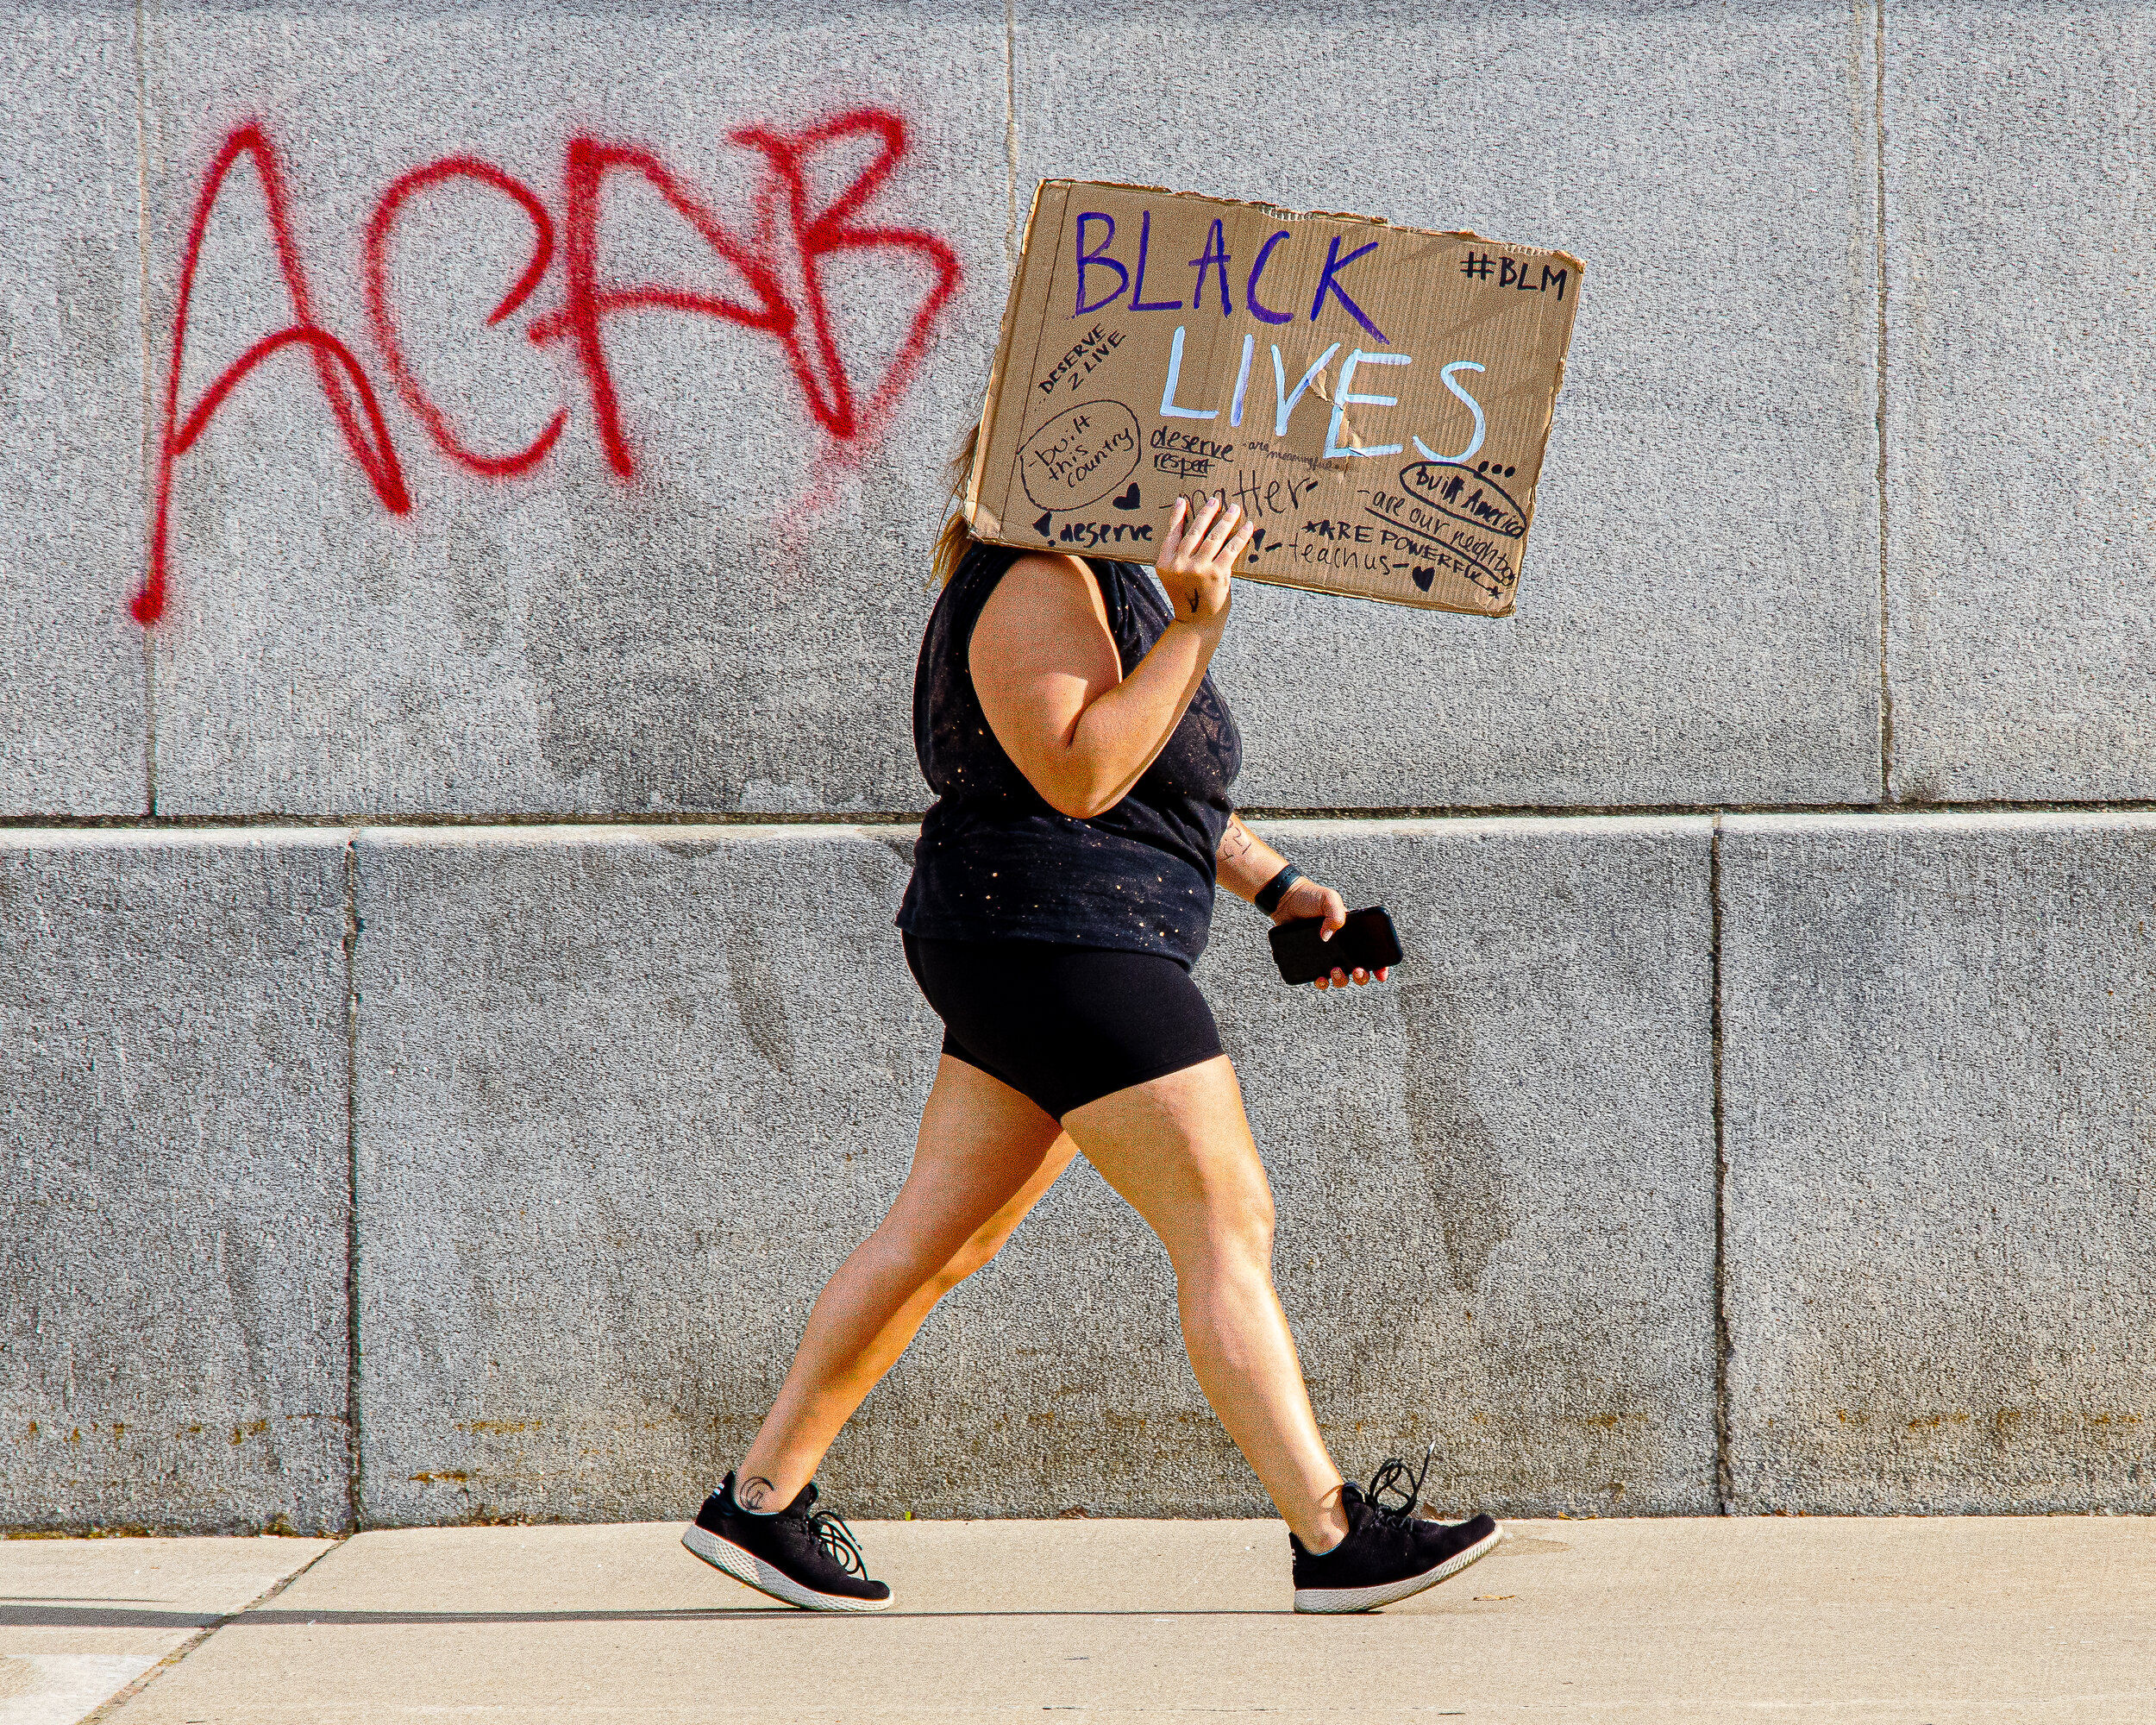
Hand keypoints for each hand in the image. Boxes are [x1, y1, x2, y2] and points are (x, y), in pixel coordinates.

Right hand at [1154, 493, 1252, 634]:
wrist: (1197, 622)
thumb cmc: (1189, 597)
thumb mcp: (1175, 577)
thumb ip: (1180, 557)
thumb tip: (1195, 528)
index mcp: (1165, 564)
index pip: (1172, 534)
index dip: (1177, 516)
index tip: (1184, 501)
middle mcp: (1179, 564)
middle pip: (1195, 532)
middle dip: (1207, 513)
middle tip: (1216, 499)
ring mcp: (1198, 569)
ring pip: (1214, 537)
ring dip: (1226, 520)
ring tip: (1234, 509)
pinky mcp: (1217, 574)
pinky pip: (1231, 549)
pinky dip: (1241, 536)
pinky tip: (1248, 526)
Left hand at [1271, 877, 1388, 989]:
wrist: (1285, 901)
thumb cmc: (1310, 897)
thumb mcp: (1329, 898)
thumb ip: (1335, 913)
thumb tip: (1327, 937)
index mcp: (1352, 934)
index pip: (1371, 953)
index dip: (1380, 966)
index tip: (1381, 974)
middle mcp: (1342, 947)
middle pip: (1359, 970)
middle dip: (1362, 976)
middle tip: (1357, 971)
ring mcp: (1327, 956)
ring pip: (1340, 977)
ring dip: (1342, 980)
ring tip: (1335, 972)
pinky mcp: (1311, 961)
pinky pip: (1319, 977)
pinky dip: (1321, 982)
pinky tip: (1319, 978)